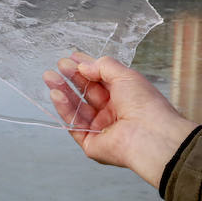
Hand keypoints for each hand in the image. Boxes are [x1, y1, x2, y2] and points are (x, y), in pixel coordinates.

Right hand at [42, 52, 197, 188]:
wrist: (151, 135)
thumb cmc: (146, 105)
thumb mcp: (125, 75)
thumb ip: (102, 66)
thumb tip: (83, 65)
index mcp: (124, 96)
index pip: (100, 80)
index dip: (85, 68)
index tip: (71, 57)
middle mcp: (112, 112)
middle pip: (86, 93)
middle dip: (70, 78)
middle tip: (58, 66)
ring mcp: (101, 128)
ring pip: (77, 108)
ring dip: (63, 92)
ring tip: (50, 77)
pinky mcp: (90, 143)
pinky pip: (73, 124)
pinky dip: (64, 109)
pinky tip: (57, 95)